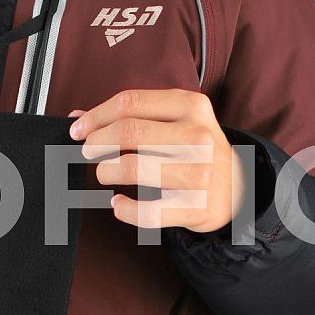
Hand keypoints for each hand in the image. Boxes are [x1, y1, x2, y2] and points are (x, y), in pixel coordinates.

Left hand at [68, 89, 245, 231]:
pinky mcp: (195, 207)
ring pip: (133, 168)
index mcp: (191, 106)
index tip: (78, 130)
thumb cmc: (195, 150)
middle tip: (89, 152)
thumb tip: (77, 116)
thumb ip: (129, 115)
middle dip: (97, 142)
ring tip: (105, 174)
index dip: (96, 116)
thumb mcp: (174, 121)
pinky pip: (147, 212)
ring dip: (107, 172)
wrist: (238, 188)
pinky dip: (124, 209)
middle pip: (128, 132)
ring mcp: (199, 173)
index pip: (130, 103)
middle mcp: (198, 136)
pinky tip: (118, 204)